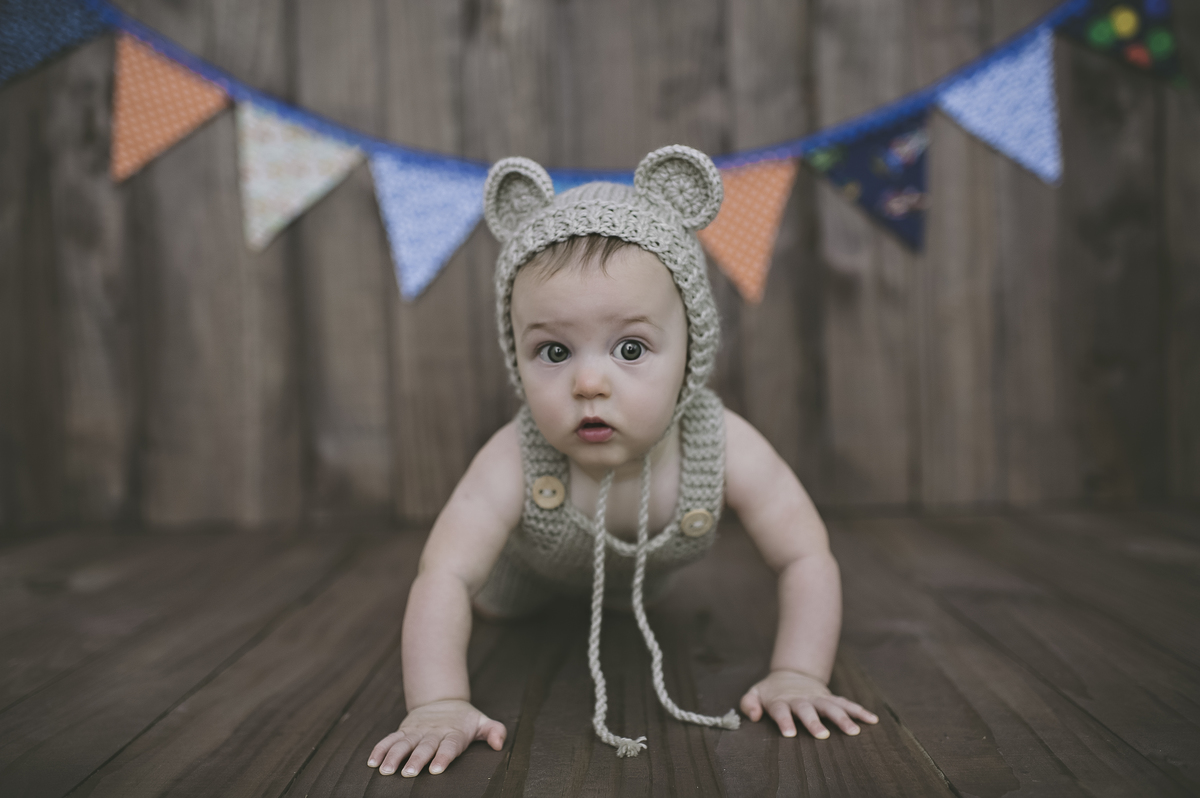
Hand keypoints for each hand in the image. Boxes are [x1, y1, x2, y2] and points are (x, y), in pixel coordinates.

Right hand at [368, 699, 505, 776]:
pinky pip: (390, 739)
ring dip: (394, 756)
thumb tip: (499, 743)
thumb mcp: (482, 721)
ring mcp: (417, 730)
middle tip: (408, 774)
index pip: (449, 746)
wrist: (442, 699)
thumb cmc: (464, 719)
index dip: (443, 757)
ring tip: (385, 771)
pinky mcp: (404, 730)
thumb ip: (494, 731)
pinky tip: (372, 762)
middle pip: (424, 746)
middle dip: (416, 759)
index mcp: (453, 732)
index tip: (436, 769)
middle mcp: (433, 732)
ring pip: (404, 743)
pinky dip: (380, 749)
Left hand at [740, 669, 877, 738]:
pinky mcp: (830, 698)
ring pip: (831, 707)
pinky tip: (872, 720)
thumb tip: (754, 716)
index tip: (790, 734)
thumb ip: (749, 703)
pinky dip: (859, 711)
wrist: (791, 674)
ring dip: (843, 718)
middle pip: (808, 710)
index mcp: (781, 700)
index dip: (784, 721)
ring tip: (854, 731)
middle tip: (823, 735)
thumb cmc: (771, 691)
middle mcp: (801, 699)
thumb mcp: (754, 693)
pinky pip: (846, 704)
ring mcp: (817, 698)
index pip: (781, 711)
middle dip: (815, 722)